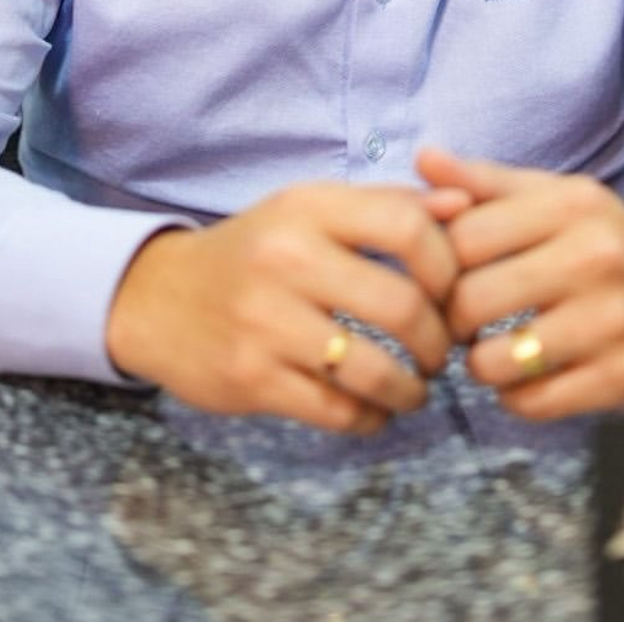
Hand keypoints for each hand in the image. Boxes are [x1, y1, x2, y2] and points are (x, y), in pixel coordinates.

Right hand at [105, 180, 469, 433]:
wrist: (157, 296)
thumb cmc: (255, 249)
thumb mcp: (311, 211)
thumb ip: (389, 205)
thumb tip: (465, 206)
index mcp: (308, 207)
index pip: (407, 226)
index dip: (447, 266)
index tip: (451, 292)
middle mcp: (286, 257)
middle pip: (402, 305)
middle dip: (438, 340)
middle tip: (440, 352)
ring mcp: (266, 321)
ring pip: (375, 369)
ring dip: (411, 389)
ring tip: (414, 387)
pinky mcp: (251, 378)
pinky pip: (338, 411)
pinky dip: (370, 418)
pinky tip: (373, 409)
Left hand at [417, 148, 623, 419]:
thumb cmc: (606, 238)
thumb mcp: (555, 196)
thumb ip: (485, 182)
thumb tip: (422, 159)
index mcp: (568, 206)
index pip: (462, 238)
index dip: (437, 263)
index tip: (442, 275)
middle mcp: (593, 259)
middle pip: (470, 301)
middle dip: (450, 318)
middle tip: (459, 320)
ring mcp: (610, 323)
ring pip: (495, 360)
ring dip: (478, 363)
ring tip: (488, 350)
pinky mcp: (623, 378)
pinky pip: (533, 402)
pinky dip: (513, 396)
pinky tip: (522, 377)